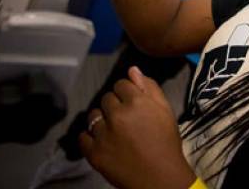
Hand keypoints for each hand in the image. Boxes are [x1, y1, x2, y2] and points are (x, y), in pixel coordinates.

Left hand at [80, 67, 195, 188]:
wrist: (159, 177)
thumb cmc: (166, 143)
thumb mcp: (166, 111)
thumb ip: (150, 88)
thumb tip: (133, 70)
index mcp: (137, 102)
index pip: (121, 84)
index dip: (127, 93)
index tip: (132, 104)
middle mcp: (118, 114)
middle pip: (107, 98)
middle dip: (115, 106)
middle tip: (126, 120)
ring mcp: (103, 134)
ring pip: (93, 115)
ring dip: (101, 120)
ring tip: (114, 131)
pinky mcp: (93, 152)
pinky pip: (82, 136)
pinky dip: (90, 138)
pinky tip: (102, 141)